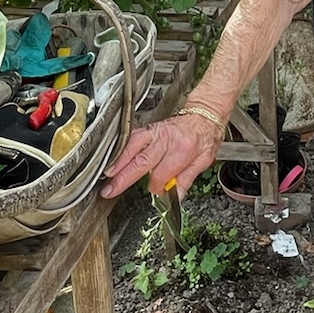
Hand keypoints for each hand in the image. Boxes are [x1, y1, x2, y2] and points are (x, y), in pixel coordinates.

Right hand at [101, 111, 221, 198]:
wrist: (205, 115)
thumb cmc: (206, 136)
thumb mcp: (204, 161)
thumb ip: (187, 180)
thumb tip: (175, 197)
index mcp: (183, 149)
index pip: (162, 174)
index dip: (156, 187)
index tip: (157, 193)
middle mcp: (167, 139)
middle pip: (142, 161)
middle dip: (124, 178)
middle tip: (111, 190)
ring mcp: (157, 132)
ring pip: (133, 147)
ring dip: (118, 162)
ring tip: (108, 175)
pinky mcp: (150, 128)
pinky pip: (132, 137)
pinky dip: (121, 148)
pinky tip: (113, 157)